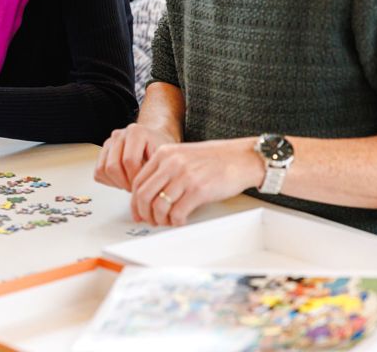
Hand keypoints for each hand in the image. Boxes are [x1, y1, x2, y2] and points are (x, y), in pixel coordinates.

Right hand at [94, 123, 177, 191]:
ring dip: (116, 182)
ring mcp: (108, 143)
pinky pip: (98, 172)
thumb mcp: (163, 156)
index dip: (136, 178)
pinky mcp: (102, 152)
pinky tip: (123, 180)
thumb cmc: (159, 148)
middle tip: (136, 188)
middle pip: (113, 166)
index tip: (144, 185)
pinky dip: (109, 181)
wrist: (153, 139)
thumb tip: (148, 188)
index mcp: (135, 132)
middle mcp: (119, 135)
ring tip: (130, 184)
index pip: (129, 161)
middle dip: (125, 183)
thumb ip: (156, 168)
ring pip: (102, 170)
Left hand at [129, 138, 264, 226]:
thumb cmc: (216, 159)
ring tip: (166, 222)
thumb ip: (165, 169)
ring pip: (158, 206)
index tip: (138, 211)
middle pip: (143, 195)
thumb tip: (150, 194)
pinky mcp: (199, 190)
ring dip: (159, 220)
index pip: (137, 181)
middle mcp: (171, 163)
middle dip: (144, 213)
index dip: (135, 201)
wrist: (242, 157)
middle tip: (149, 221)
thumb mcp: (183, 155)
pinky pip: (178, 213)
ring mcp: (185, 176)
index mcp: (164, 153)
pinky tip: (180, 221)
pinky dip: (176, 222)